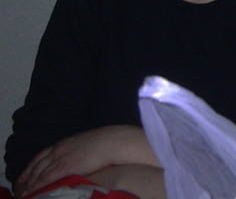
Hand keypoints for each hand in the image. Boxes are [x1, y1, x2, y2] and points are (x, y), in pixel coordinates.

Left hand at [14, 126, 158, 196]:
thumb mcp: (87, 144)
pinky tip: (31, 193)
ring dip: (29, 183)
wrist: (114, 141)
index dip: (32, 165)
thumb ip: (78, 150)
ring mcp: (61, 157)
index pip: (42, 155)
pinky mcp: (65, 167)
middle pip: (37, 164)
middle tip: (20, 186)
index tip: (27, 174)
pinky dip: (36, 186)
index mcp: (65, 143)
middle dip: (27, 176)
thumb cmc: (107, 142)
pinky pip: (45, 178)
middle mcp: (59, 149)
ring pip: (38, 172)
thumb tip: (78, 158)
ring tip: (24, 193)